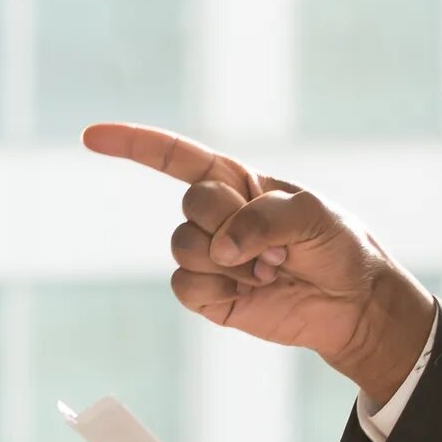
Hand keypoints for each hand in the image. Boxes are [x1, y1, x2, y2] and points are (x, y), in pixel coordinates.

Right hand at [82, 122, 437, 407]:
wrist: (350, 304)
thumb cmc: (336, 246)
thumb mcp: (312, 215)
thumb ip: (262, 219)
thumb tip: (220, 249)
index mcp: (237, 182)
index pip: (175, 157)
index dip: (132, 144)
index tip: (90, 137)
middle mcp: (216, 216)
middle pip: (190, 206)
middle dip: (232, 223)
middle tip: (275, 244)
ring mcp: (209, 256)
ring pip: (183, 247)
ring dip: (231, 261)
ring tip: (269, 270)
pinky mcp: (208, 295)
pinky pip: (185, 286)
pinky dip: (219, 288)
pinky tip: (253, 290)